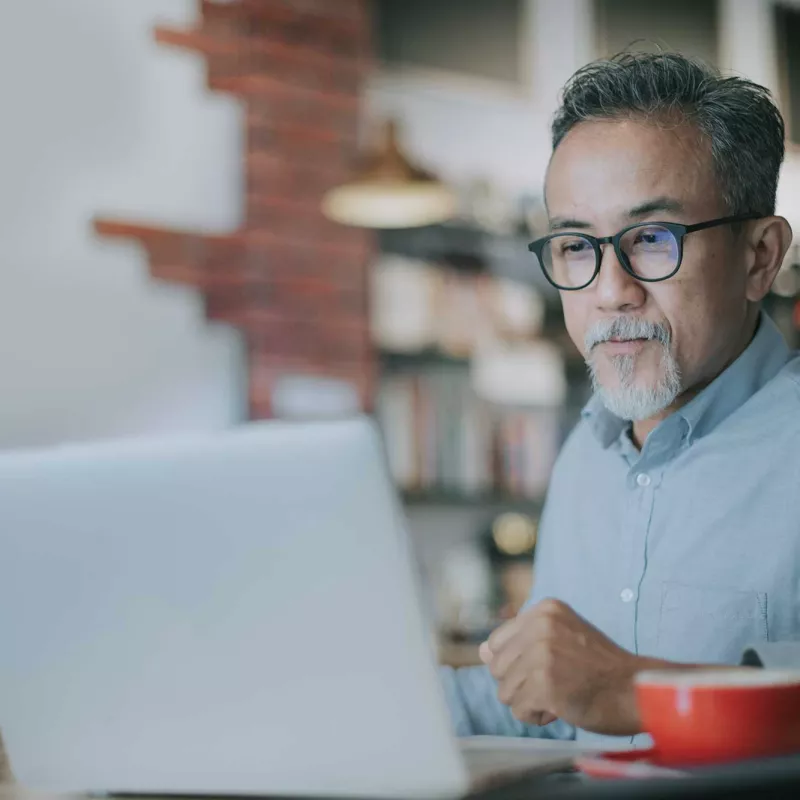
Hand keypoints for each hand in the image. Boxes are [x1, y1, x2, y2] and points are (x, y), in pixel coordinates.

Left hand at [480, 598, 643, 734]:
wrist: (637, 690)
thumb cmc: (601, 669)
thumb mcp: (562, 639)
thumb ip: (522, 641)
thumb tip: (481, 651)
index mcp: (544, 610)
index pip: (497, 642)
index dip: (517, 664)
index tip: (548, 667)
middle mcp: (540, 625)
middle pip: (497, 668)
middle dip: (522, 684)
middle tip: (558, 682)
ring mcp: (542, 653)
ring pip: (505, 691)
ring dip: (530, 701)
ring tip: (561, 693)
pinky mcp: (545, 683)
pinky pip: (519, 710)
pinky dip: (537, 716)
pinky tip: (562, 707)